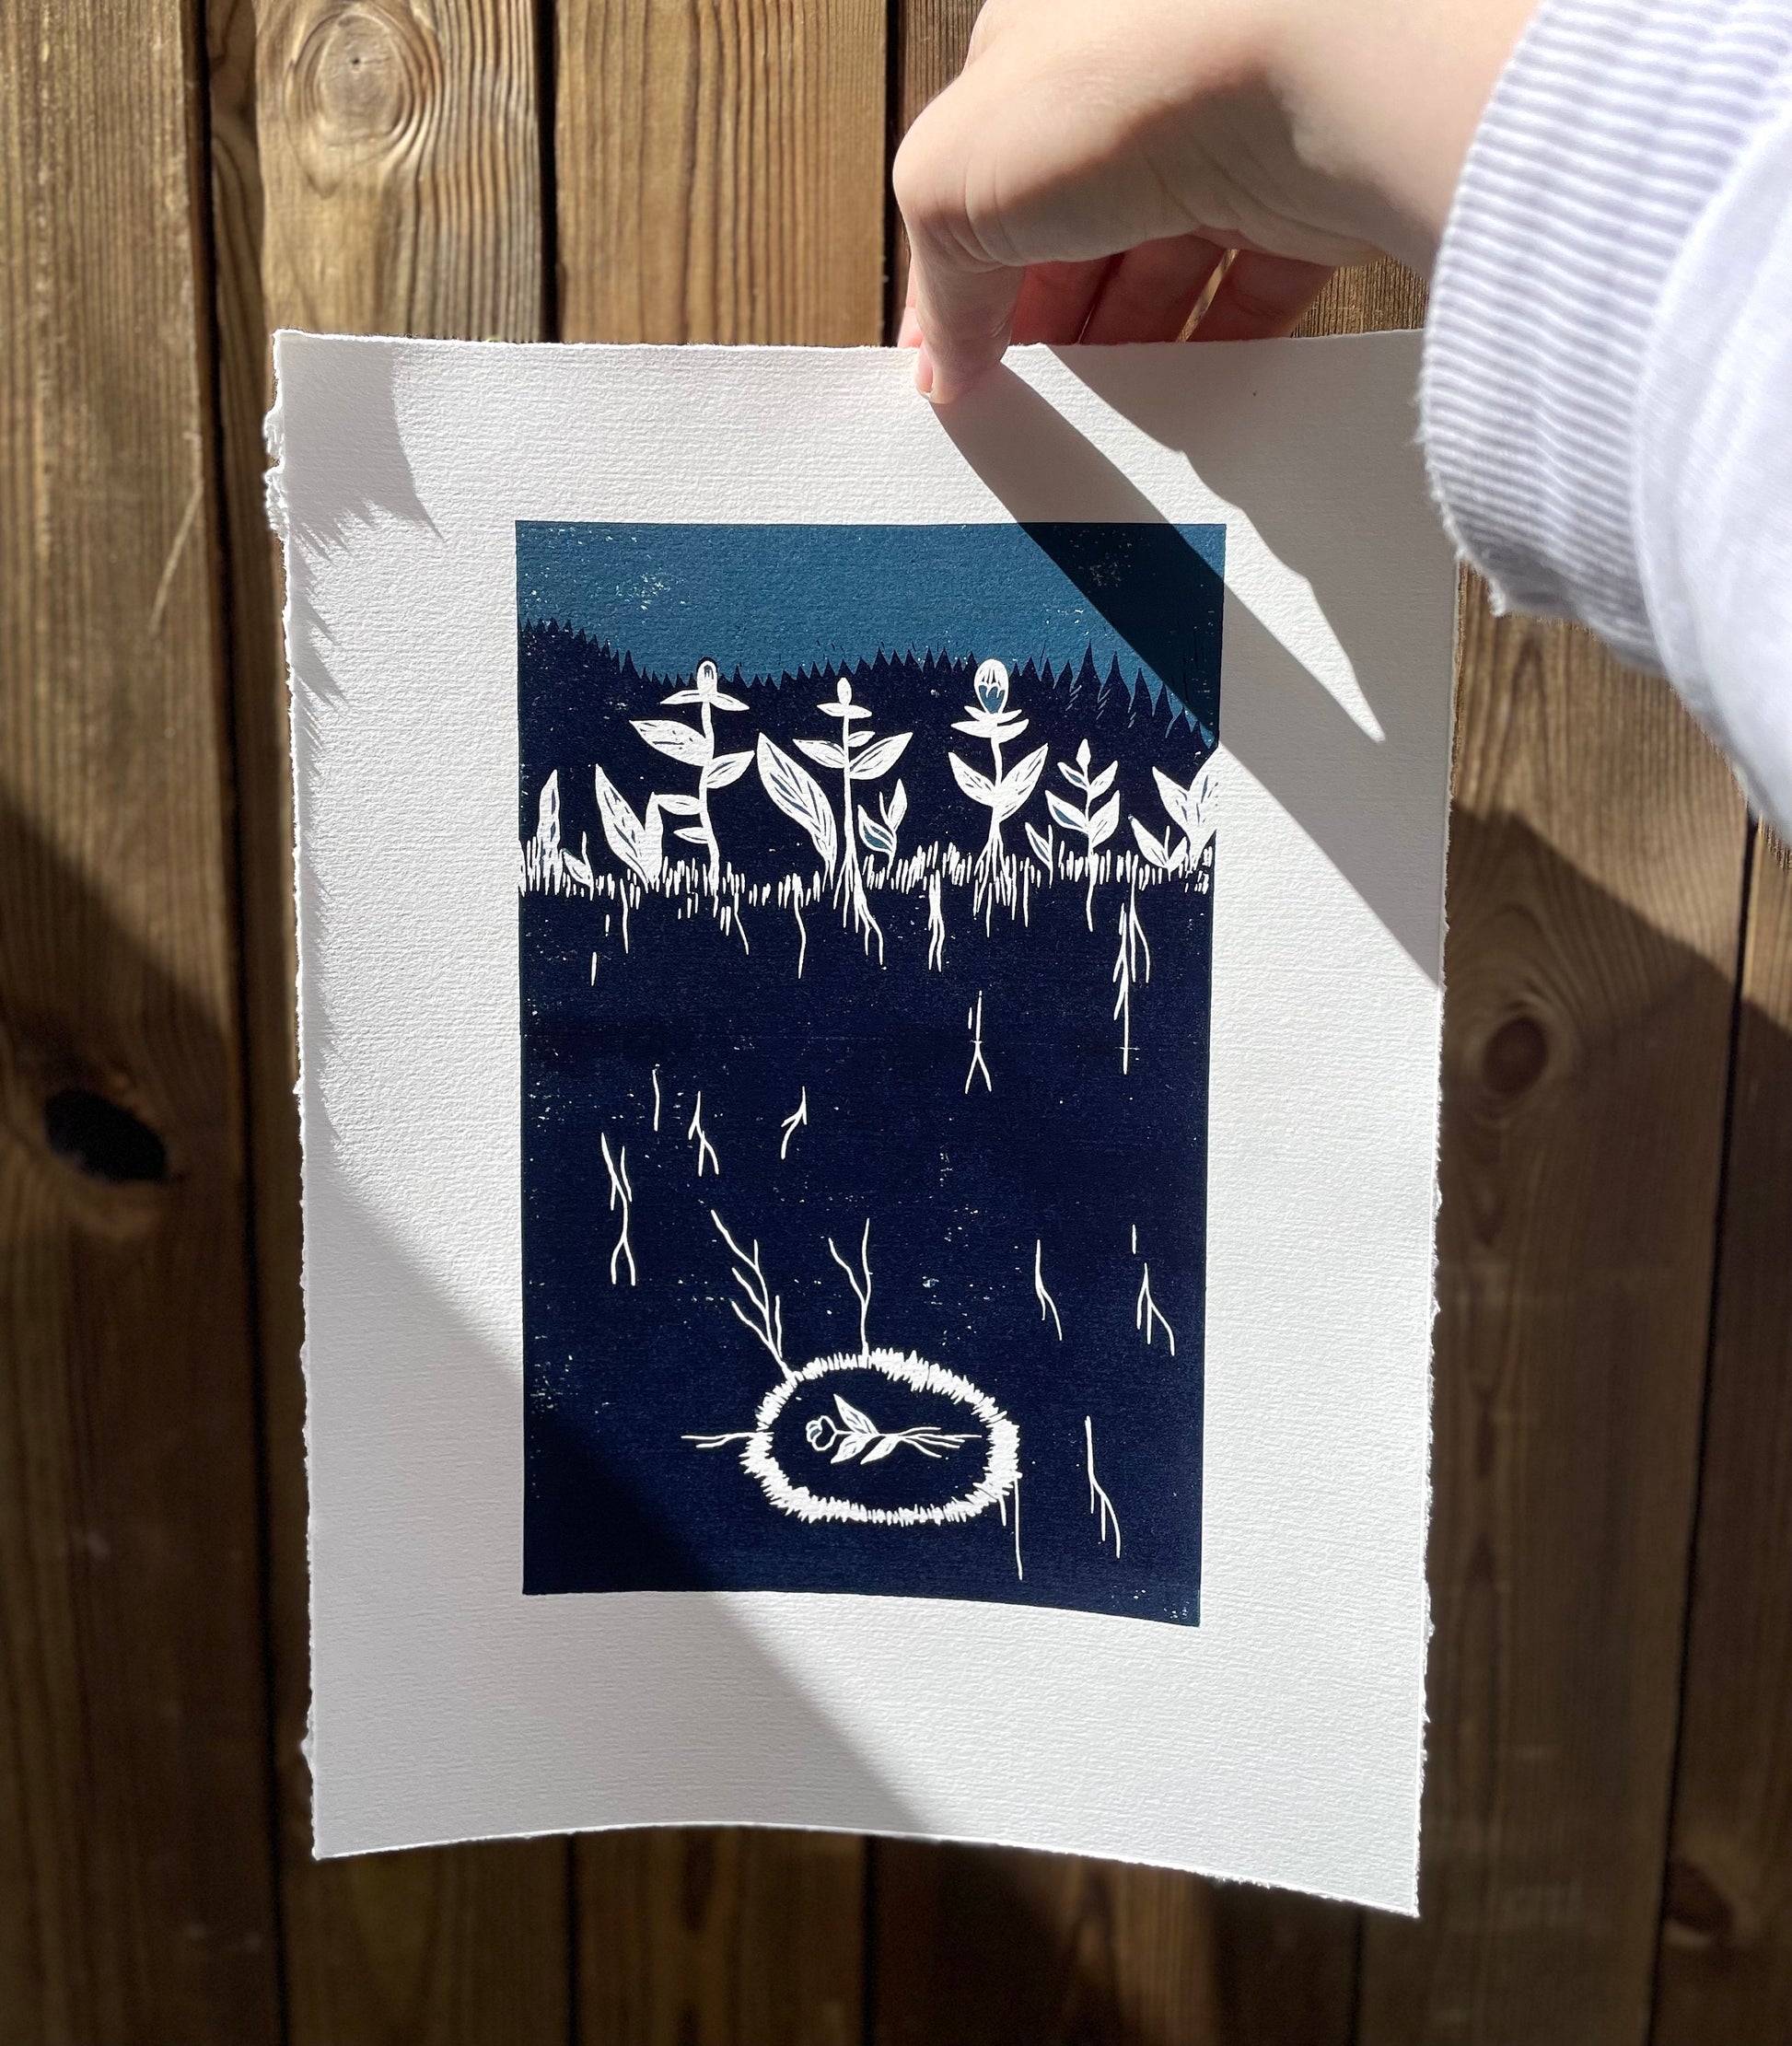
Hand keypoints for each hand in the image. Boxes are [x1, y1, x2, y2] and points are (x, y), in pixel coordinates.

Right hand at [893, 0, 1537, 400]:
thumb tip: (944, 364)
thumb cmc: (1119, 87)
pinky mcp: (1305, 196)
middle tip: (1025, 403)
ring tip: (1100, 418)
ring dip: (1126, 346)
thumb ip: (937, 280)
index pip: (982, 180)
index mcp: (1036, 50)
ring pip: (1161, 265)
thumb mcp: (952, 183)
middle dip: (1046, 321)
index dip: (960, 281)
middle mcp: (1134, 79)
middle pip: (1071, 231)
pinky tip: (1181, 401)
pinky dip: (1212, 351)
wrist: (1312, 76)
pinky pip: (1250, 293)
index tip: (954, 371)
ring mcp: (1223, 135)